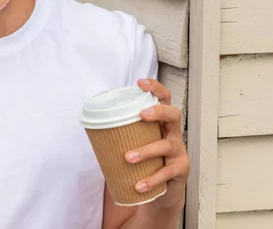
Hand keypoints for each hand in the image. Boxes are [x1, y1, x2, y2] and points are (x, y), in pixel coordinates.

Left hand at [125, 79, 189, 209]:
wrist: (165, 190)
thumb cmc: (149, 161)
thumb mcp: (139, 143)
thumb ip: (125, 134)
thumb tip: (93, 127)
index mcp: (162, 123)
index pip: (164, 99)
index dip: (155, 88)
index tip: (140, 82)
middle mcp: (174, 133)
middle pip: (174, 114)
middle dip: (159, 111)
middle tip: (141, 114)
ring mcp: (179, 151)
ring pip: (166, 145)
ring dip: (146, 150)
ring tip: (127, 157)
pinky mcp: (180, 169)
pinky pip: (166, 173)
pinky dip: (151, 179)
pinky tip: (139, 185)